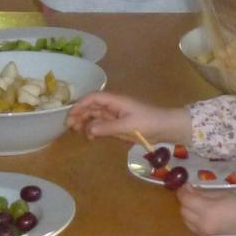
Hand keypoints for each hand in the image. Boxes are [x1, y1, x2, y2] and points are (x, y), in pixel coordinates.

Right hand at [67, 92, 188, 144]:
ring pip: (95, 116)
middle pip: (92, 106)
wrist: (166, 128)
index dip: (80, 105)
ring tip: (78, 132)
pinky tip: (91, 137)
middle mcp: (113, 105)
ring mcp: (116, 115)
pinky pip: (102, 125)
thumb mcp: (127, 126)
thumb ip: (107, 128)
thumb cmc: (148, 123)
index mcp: (115, 100)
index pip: (93, 98)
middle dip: (80, 114)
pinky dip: (94, 129)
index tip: (70, 116)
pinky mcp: (119, 124)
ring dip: (86, 122)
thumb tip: (88, 130)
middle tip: (70, 127)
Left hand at [178, 186, 235, 235]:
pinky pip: (194, 228)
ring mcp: (204, 233)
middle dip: (185, 201)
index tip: (186, 185)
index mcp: (207, 211)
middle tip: (192, 193)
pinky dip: (193, 220)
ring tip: (197, 204)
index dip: (183, 191)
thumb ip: (204, 193)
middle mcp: (202, 224)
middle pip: (183, 211)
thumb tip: (190, 190)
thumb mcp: (224, 194)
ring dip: (188, 211)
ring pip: (186, 221)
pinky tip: (202, 214)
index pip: (186, 200)